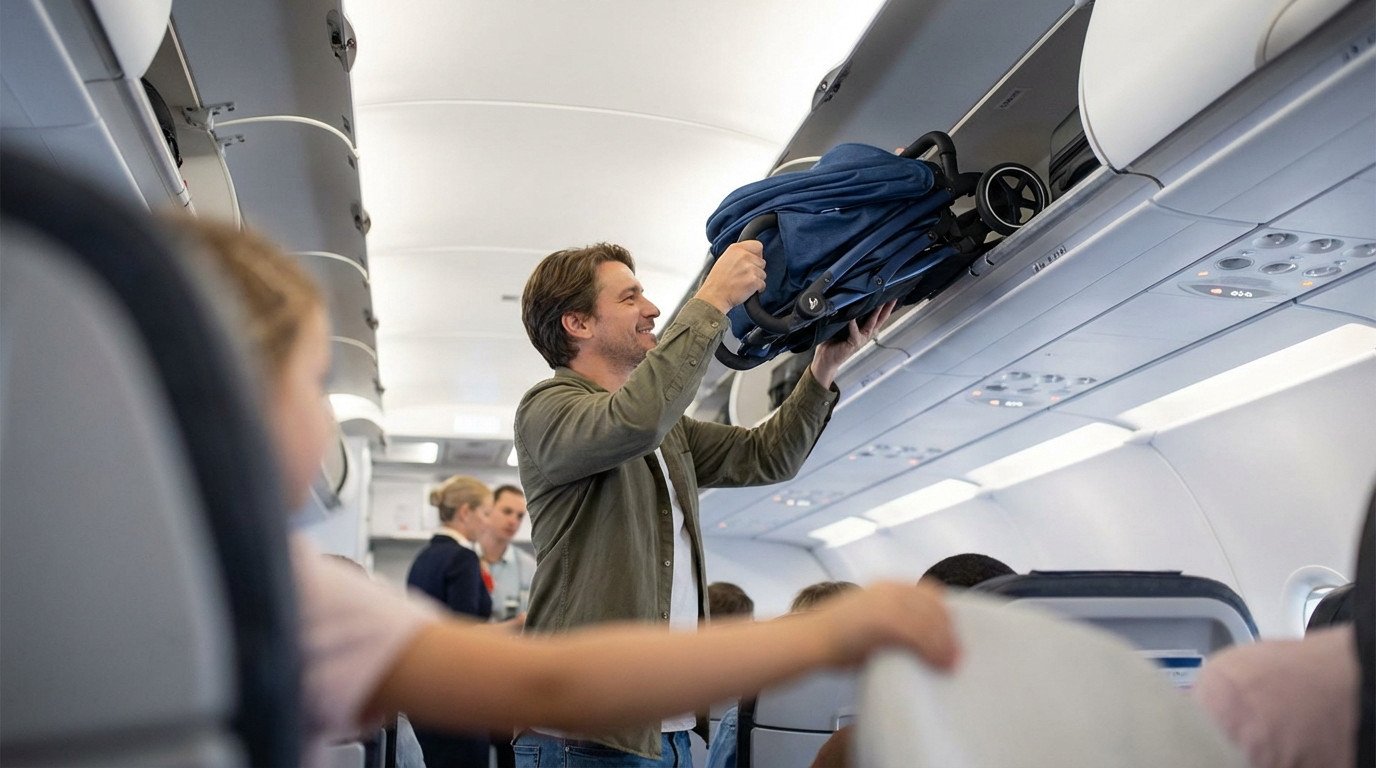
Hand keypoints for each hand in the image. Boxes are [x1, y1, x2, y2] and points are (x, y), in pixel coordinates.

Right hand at [696, 241, 765, 313]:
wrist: (714, 296)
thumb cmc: (717, 281)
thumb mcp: (724, 259)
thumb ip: (739, 254)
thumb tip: (752, 255)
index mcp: (736, 249)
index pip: (758, 245)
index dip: (757, 255)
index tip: (753, 261)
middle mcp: (744, 256)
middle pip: (762, 261)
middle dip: (756, 269)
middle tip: (744, 275)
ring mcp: (749, 268)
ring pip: (763, 273)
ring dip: (756, 280)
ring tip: (743, 283)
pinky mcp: (753, 280)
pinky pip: (763, 284)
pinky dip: (757, 289)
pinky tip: (746, 289)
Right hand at [808, 581, 957, 669]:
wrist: (808, 641)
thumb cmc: (834, 639)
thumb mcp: (868, 620)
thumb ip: (893, 624)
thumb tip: (920, 643)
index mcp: (886, 586)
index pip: (929, 593)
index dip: (944, 615)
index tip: (951, 634)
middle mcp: (889, 589)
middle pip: (934, 607)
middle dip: (949, 632)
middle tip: (956, 654)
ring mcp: (887, 603)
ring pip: (930, 622)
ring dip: (944, 644)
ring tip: (949, 664)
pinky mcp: (884, 621)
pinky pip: (919, 636)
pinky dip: (933, 651)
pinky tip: (937, 663)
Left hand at [809, 300, 896, 387]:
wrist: (827, 359)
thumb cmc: (833, 341)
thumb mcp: (842, 325)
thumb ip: (847, 315)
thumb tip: (847, 299)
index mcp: (865, 329)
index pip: (878, 316)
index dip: (885, 307)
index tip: (890, 295)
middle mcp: (866, 334)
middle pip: (880, 319)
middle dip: (887, 308)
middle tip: (892, 297)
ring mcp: (861, 339)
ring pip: (871, 324)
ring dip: (876, 313)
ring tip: (879, 303)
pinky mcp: (854, 343)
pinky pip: (855, 332)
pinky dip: (853, 324)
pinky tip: (852, 318)